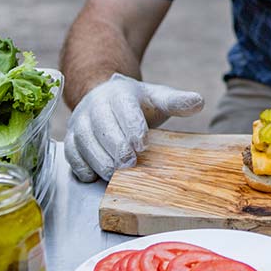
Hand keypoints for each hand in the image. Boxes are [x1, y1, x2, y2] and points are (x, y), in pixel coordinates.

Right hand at [63, 73, 203, 181]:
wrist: (106, 99)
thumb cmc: (137, 103)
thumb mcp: (157, 98)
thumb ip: (176, 101)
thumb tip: (199, 102)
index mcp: (119, 93)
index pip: (124, 108)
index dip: (132, 125)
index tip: (143, 144)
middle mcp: (95, 105)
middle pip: (101, 126)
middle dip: (115, 146)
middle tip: (129, 164)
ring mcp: (80, 122)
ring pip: (84, 140)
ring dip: (98, 159)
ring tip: (114, 175)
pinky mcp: (71, 138)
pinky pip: (71, 152)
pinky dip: (80, 165)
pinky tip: (93, 177)